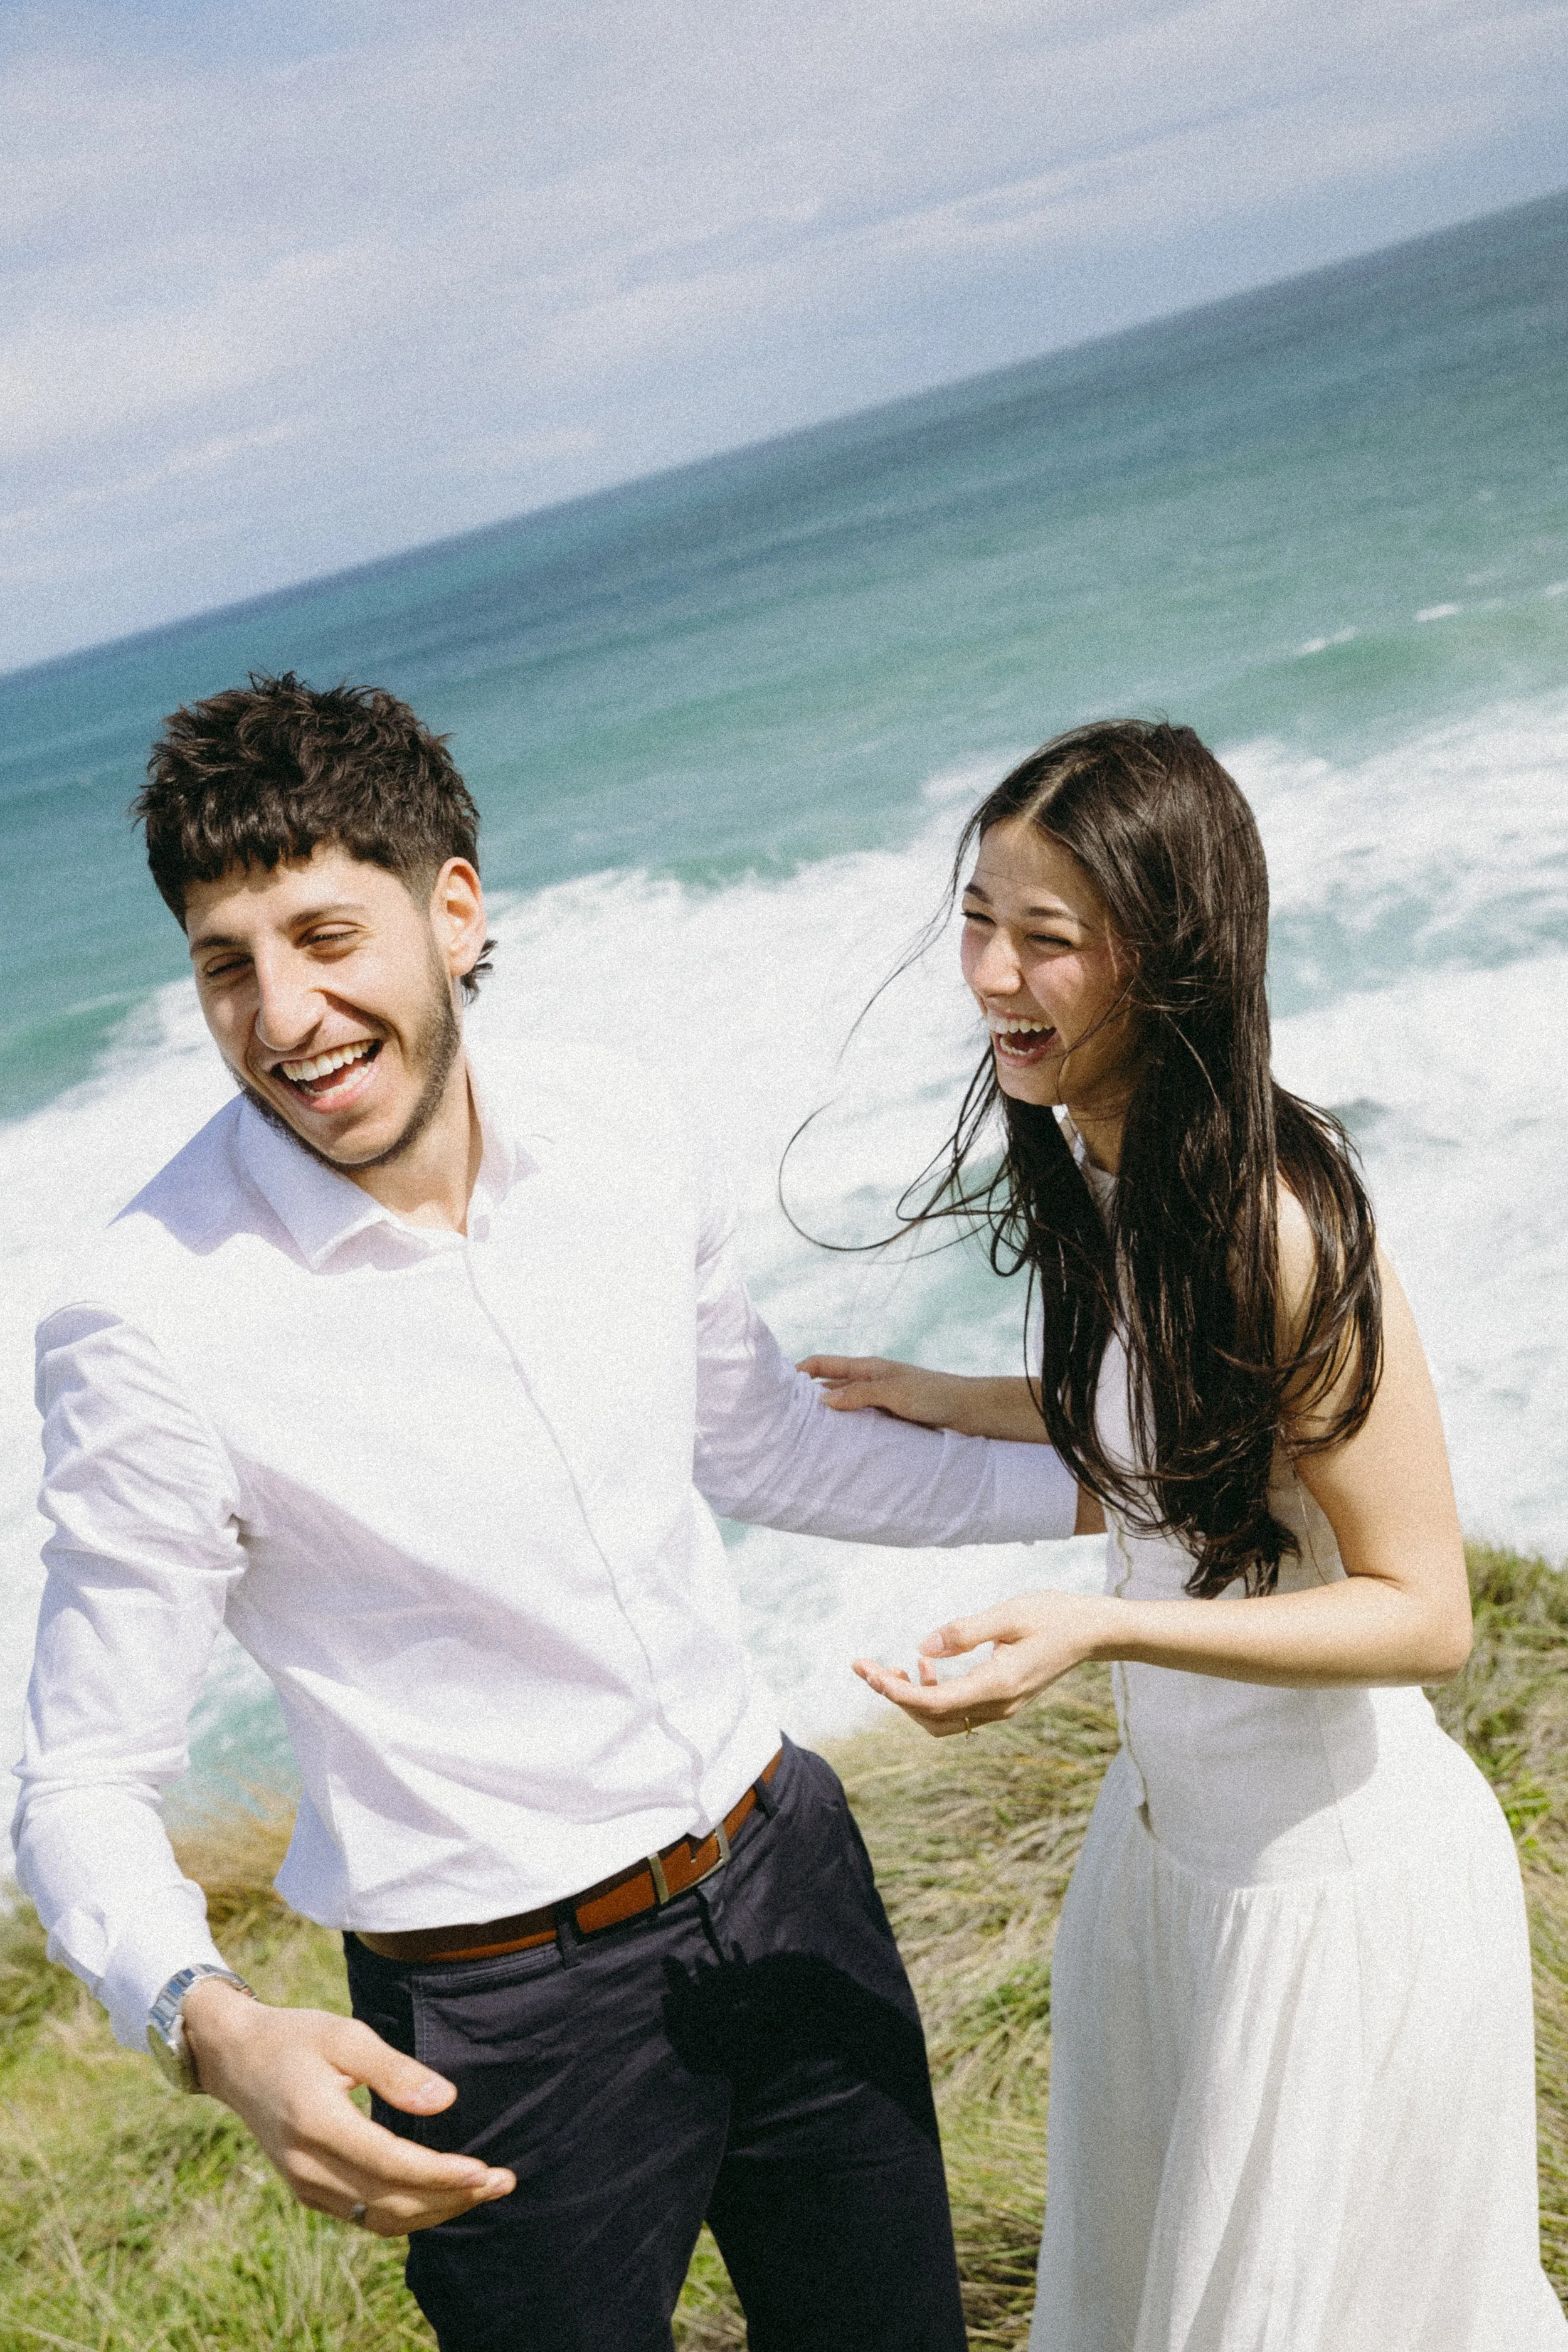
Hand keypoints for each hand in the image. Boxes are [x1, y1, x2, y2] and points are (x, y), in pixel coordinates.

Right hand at [182, 1977, 514, 2235]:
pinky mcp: (309, 2191)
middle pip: (390, 2202)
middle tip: (502, 2181)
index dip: (440, 2174)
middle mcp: (308, 2167)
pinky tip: (442, 2194)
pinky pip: (365, 2216)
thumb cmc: (297, 2038)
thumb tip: (445, 2101)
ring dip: (435, 2211)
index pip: (389, 2164)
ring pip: (380, 2218)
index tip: (485, 2170)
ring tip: (483, 2190)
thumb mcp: (345, 2035)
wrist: (237, 2059)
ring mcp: (306, 2185)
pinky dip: (408, 2211)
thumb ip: (395, 2070)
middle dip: (451, 2198)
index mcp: (316, 2124)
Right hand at [798, 1355, 973, 1430]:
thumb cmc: (935, 1395)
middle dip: (807, 1399)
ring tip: (804, 1436)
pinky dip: (847, 1432)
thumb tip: (822, 1400)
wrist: (970, 1411)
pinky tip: (837, 1446)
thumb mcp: (894, 1391)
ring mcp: (879, 1401)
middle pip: (830, 1387)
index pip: (823, 1364)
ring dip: (828, 1418)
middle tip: (783, 1418)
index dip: (799, 1371)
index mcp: (867, 1368)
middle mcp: (870, 1382)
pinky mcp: (890, 1419)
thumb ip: (860, 1394)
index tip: (776, 1385)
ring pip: (844, 1407)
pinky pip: (860, 1424)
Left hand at [853, 1589, 1114, 1736]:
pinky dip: (935, 1695)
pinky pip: (960, 1710)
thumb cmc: (1054, 1616)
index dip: (897, 1692)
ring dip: (913, 1700)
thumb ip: (965, 1632)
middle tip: (866, 1668)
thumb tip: (923, 1646)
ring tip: (893, 1668)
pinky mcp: (1003, 1700)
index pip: (935, 1703)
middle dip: (896, 1697)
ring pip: (945, 1721)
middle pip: (933, 1720)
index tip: (869, 1672)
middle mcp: (999, 1705)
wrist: (1093, 1632)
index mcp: (999, 1685)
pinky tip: (927, 1665)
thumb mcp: (1008, 1614)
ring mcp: (1002, 1707)